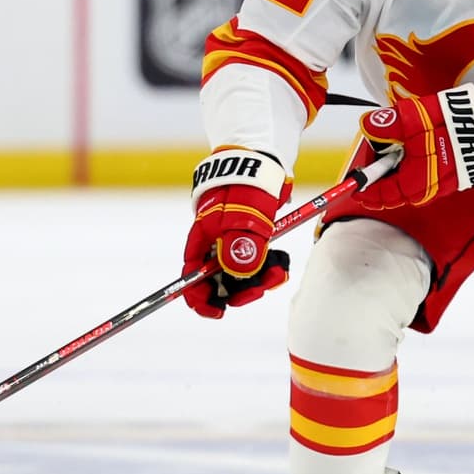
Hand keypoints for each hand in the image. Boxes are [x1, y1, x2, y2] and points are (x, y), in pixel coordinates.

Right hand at [181, 147, 291, 318]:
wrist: (264, 160)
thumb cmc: (248, 184)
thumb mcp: (243, 215)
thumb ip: (241, 245)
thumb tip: (239, 275)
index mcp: (203, 237)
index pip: (192, 275)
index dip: (200, 298)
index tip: (216, 312)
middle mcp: (216, 243)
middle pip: (220, 280)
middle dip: (241, 289)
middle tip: (263, 287)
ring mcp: (234, 241)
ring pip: (242, 273)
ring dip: (260, 279)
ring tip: (279, 271)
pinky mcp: (253, 238)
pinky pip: (258, 263)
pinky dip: (269, 267)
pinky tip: (281, 263)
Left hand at [345, 85, 473, 211]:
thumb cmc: (458, 125)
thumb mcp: (418, 117)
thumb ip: (390, 122)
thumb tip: (368, 125)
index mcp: (416, 180)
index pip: (381, 195)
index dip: (364, 189)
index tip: (352, 183)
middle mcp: (428, 189)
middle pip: (394, 193)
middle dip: (380, 180)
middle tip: (371, 162)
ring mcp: (441, 186)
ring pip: (409, 187)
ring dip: (396, 174)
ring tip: (393, 152)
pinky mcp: (452, 180)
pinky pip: (424, 181)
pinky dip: (412, 171)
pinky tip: (415, 152)